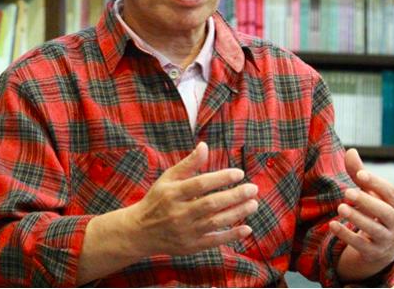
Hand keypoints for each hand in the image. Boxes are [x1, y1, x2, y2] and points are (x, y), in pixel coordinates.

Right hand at [126, 141, 259, 256]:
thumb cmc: (158, 200)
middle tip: (253, 188)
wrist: (140, 232)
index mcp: (173, 193)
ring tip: (253, 204)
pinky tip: (247, 229)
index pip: (200, 184)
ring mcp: (185, 231)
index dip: (221, 178)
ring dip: (237, 213)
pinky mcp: (190, 246)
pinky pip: (214, 241)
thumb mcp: (168, 179)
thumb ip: (188, 164)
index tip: (239, 173)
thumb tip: (204, 146)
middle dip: (234, 196)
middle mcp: (179, 213)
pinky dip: (231, 236)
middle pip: (210, 204)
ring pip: (215, 222)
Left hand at [330, 148, 393, 280]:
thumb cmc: (375, 210)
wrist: (383, 246)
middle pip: (385, 212)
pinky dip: (346, 235)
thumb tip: (351, 151)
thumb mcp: (370, 193)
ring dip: (357, 218)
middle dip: (367, 202)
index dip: (376, 183)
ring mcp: (386, 239)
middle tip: (347, 192)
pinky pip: (361, 245)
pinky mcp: (374, 253)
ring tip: (340, 207)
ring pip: (374, 229)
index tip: (360, 175)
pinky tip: (333, 224)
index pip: (390, 192)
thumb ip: (360, 174)